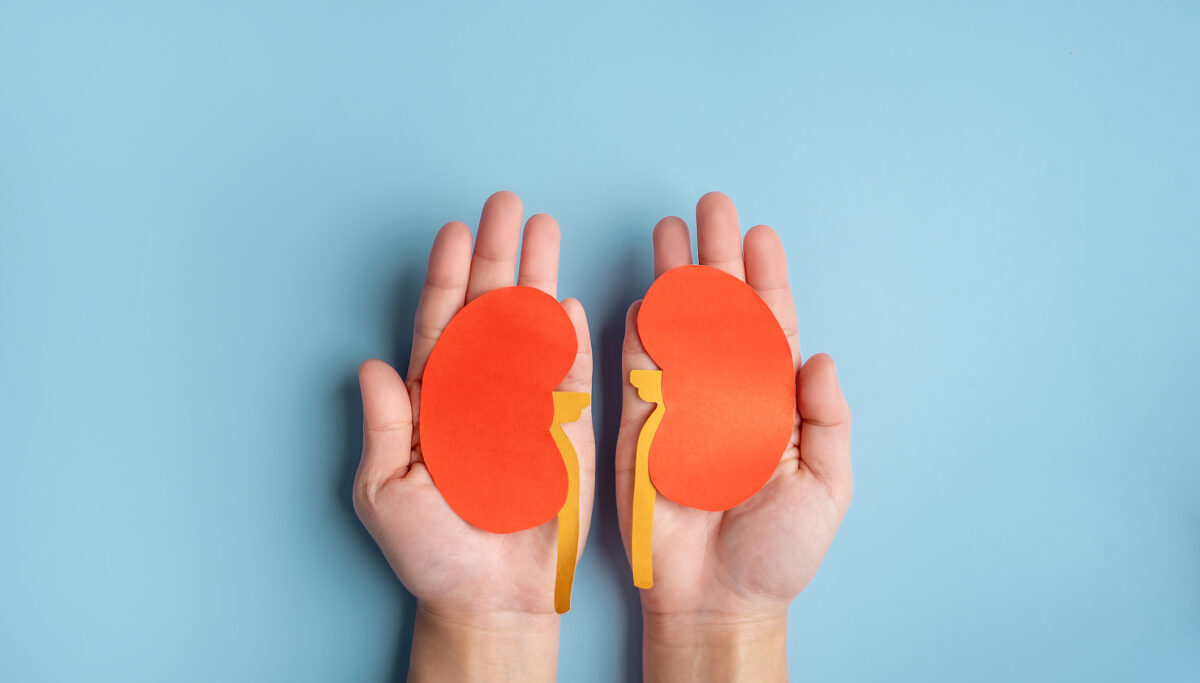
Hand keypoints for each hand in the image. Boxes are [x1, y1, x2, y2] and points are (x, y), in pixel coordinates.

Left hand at [354, 191, 593, 681]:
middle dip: (499, 253)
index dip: (447, 275)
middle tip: (506, 203)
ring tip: (546, 229)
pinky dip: (569, 340)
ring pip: (532, 329)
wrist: (490, 597)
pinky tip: (568, 300)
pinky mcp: (567, 431)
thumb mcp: (386, 491)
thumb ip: (383, 427)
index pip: (440, 323)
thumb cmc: (432, 550)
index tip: (454, 229)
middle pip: (490, 309)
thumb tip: (370, 365)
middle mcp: (481, 391)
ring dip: (538, 278)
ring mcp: (527, 406)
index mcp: (435, 399)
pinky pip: (569, 378)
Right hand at [616, 192, 852, 681]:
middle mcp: (727, 391)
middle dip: (717, 257)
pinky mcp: (641, 427)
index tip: (760, 234)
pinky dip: (638, 333)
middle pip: (721, 311)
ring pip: (677, 328)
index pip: (770, 326)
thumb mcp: (825, 488)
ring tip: (669, 230)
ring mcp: (682, 405)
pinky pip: (637, 372)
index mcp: (773, 401)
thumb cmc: (777, 550)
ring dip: (674, 280)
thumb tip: (820, 357)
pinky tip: (643, 295)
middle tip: (712, 206)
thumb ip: (826, 421)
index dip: (765, 279)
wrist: (716, 598)